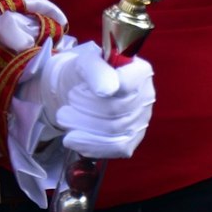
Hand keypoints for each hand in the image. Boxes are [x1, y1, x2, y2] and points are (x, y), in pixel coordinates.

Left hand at [41, 41, 154, 159]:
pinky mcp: (132, 140)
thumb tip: (106, 91)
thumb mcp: (86, 62)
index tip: (76, 91)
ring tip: (65, 118)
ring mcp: (141, 120)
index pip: (125, 85)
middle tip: (67, 103)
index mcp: (140, 72)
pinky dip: (90, 145)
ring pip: (112, 131)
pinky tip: (72, 139)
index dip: (98, 90)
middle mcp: (146, 96)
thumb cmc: (86, 74)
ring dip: (82, 126)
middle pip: (115, 110)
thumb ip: (97, 70)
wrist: (81, 91)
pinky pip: (115, 148)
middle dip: (83, 108)